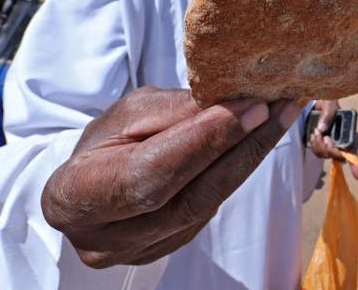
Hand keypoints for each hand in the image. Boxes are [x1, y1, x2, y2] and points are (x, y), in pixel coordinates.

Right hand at [41, 87, 301, 267]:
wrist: (91, 182)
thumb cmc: (104, 141)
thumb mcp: (128, 113)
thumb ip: (174, 113)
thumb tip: (235, 104)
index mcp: (77, 194)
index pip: (152, 171)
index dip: (206, 140)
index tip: (252, 107)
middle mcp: (105, 238)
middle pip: (190, 197)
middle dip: (242, 148)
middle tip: (281, 109)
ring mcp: (138, 253)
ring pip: (208, 206)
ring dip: (249, 158)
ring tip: (281, 117)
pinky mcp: (168, 251)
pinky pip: (211, 211)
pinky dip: (238, 173)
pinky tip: (259, 142)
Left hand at [307, 100, 357, 180]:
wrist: (308, 102)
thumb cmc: (323, 100)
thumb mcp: (328, 102)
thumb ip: (328, 113)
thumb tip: (322, 130)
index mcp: (345, 132)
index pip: (352, 150)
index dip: (355, 163)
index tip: (357, 175)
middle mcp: (338, 140)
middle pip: (337, 155)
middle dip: (329, 149)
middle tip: (323, 136)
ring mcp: (327, 143)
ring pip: (325, 155)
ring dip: (319, 146)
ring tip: (315, 132)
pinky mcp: (316, 144)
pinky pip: (317, 152)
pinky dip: (314, 145)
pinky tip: (312, 136)